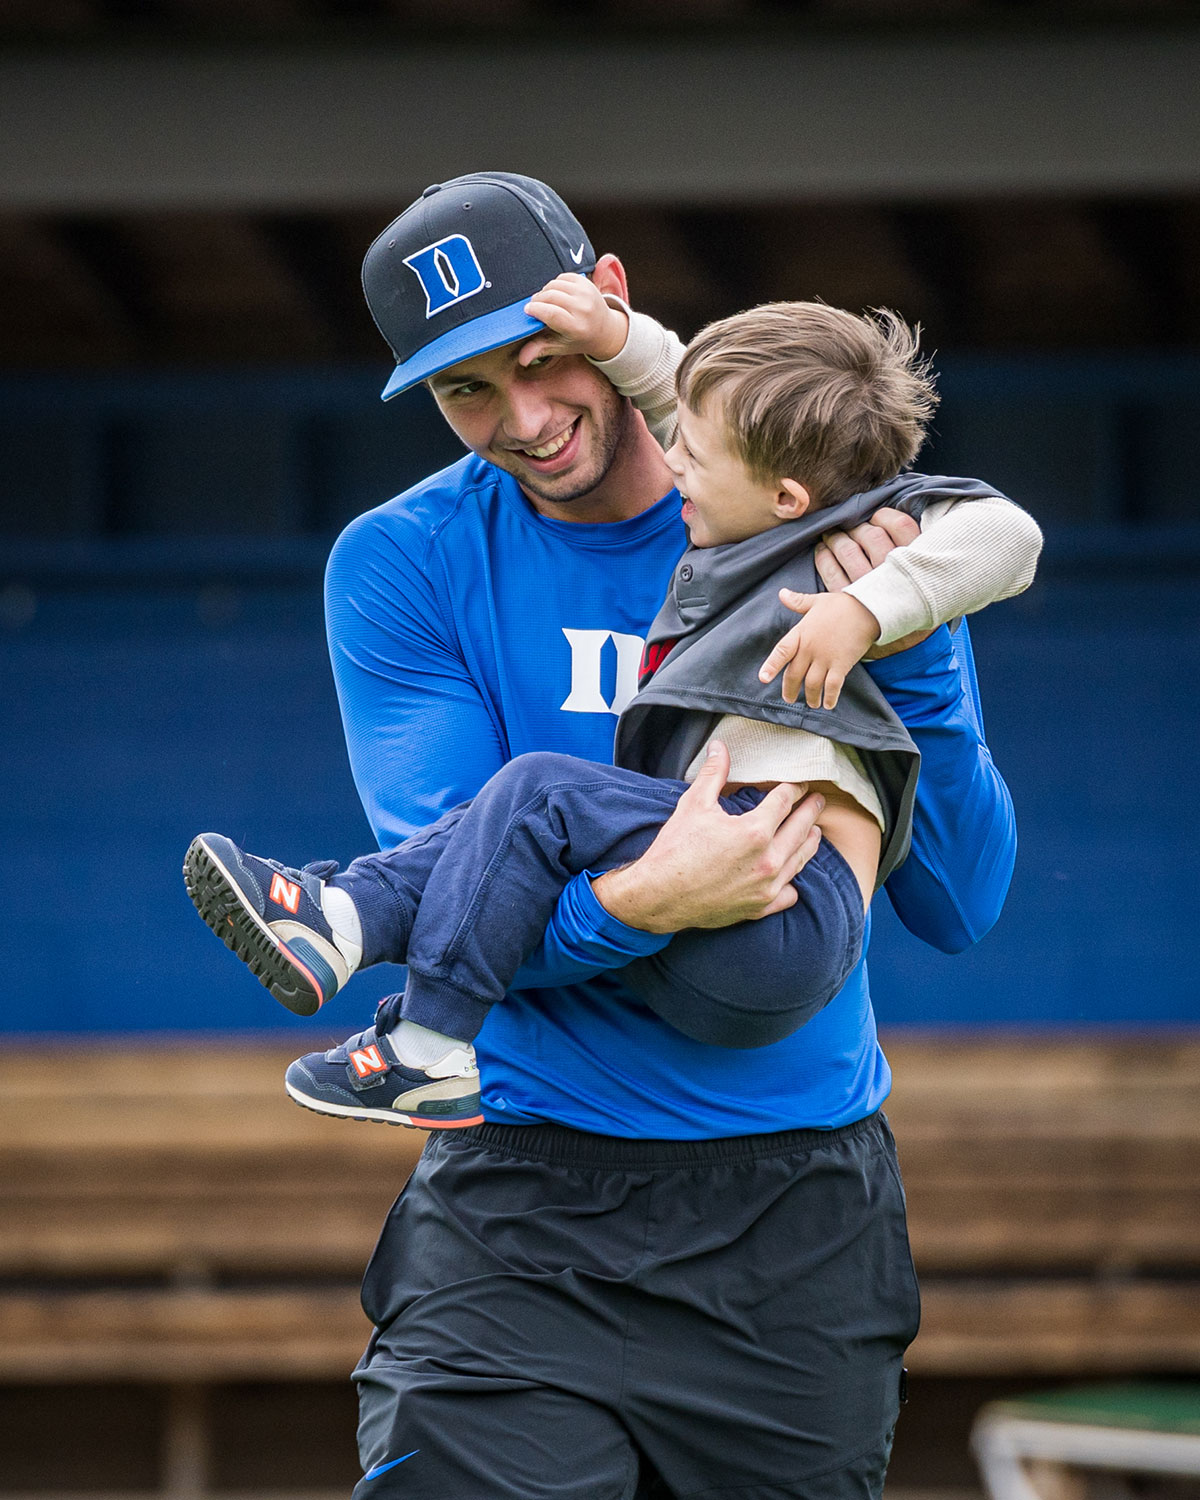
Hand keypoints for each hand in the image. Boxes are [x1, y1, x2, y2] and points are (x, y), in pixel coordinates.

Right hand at [523, 273, 628, 362]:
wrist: (606, 330)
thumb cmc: (579, 340)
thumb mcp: (560, 347)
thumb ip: (540, 349)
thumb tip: (522, 360)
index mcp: (577, 328)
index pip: (552, 314)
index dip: (536, 309)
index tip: (527, 310)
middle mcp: (584, 309)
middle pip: (551, 296)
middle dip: (537, 300)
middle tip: (534, 307)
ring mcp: (587, 293)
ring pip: (555, 284)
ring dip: (545, 291)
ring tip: (546, 302)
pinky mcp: (587, 283)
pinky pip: (563, 277)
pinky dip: (555, 283)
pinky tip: (557, 294)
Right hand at [590, 741, 824, 933]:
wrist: (658, 896)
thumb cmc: (674, 849)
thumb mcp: (694, 804)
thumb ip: (713, 774)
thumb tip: (719, 746)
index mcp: (754, 831)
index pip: (784, 802)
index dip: (794, 789)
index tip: (799, 784)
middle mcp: (768, 860)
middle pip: (800, 829)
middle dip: (810, 811)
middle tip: (817, 801)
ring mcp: (766, 887)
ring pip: (800, 861)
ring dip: (810, 843)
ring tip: (814, 832)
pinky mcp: (760, 908)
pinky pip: (789, 894)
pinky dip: (793, 882)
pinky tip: (791, 873)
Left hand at [758, 590, 880, 708]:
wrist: (867, 608)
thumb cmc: (841, 604)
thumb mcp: (816, 601)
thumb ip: (798, 601)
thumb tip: (781, 593)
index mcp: (801, 633)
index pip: (781, 652)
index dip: (771, 666)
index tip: (763, 679)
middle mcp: (810, 648)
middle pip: (794, 674)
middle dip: (790, 689)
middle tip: (789, 698)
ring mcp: (825, 658)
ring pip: (812, 684)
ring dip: (811, 697)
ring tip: (812, 703)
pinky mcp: (841, 664)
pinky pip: (832, 686)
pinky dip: (829, 697)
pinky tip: (828, 704)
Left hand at [813, 507, 930, 658]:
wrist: (905, 637)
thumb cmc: (910, 595)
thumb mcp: (920, 571)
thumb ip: (910, 544)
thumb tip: (886, 516)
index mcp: (913, 563)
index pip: (900, 525)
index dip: (884, 516)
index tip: (876, 518)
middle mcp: (890, 574)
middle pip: (870, 536)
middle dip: (857, 527)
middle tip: (852, 528)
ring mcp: (867, 588)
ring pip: (847, 550)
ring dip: (836, 538)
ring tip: (833, 536)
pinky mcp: (848, 599)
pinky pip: (830, 570)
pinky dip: (823, 557)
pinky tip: (823, 551)